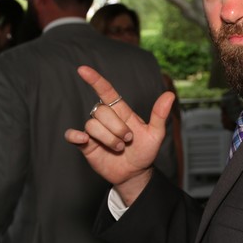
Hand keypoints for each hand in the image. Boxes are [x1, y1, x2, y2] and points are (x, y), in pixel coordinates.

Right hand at [64, 66, 174, 204]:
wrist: (135, 173)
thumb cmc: (145, 151)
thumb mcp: (155, 134)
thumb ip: (159, 115)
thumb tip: (170, 95)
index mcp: (120, 111)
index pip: (105, 91)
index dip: (95, 80)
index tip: (83, 69)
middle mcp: (105, 118)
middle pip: (101, 111)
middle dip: (117, 127)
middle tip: (127, 140)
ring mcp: (94, 131)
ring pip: (92, 124)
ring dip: (109, 139)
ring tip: (119, 148)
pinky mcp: (85, 144)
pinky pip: (72, 135)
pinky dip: (75, 136)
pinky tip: (83, 139)